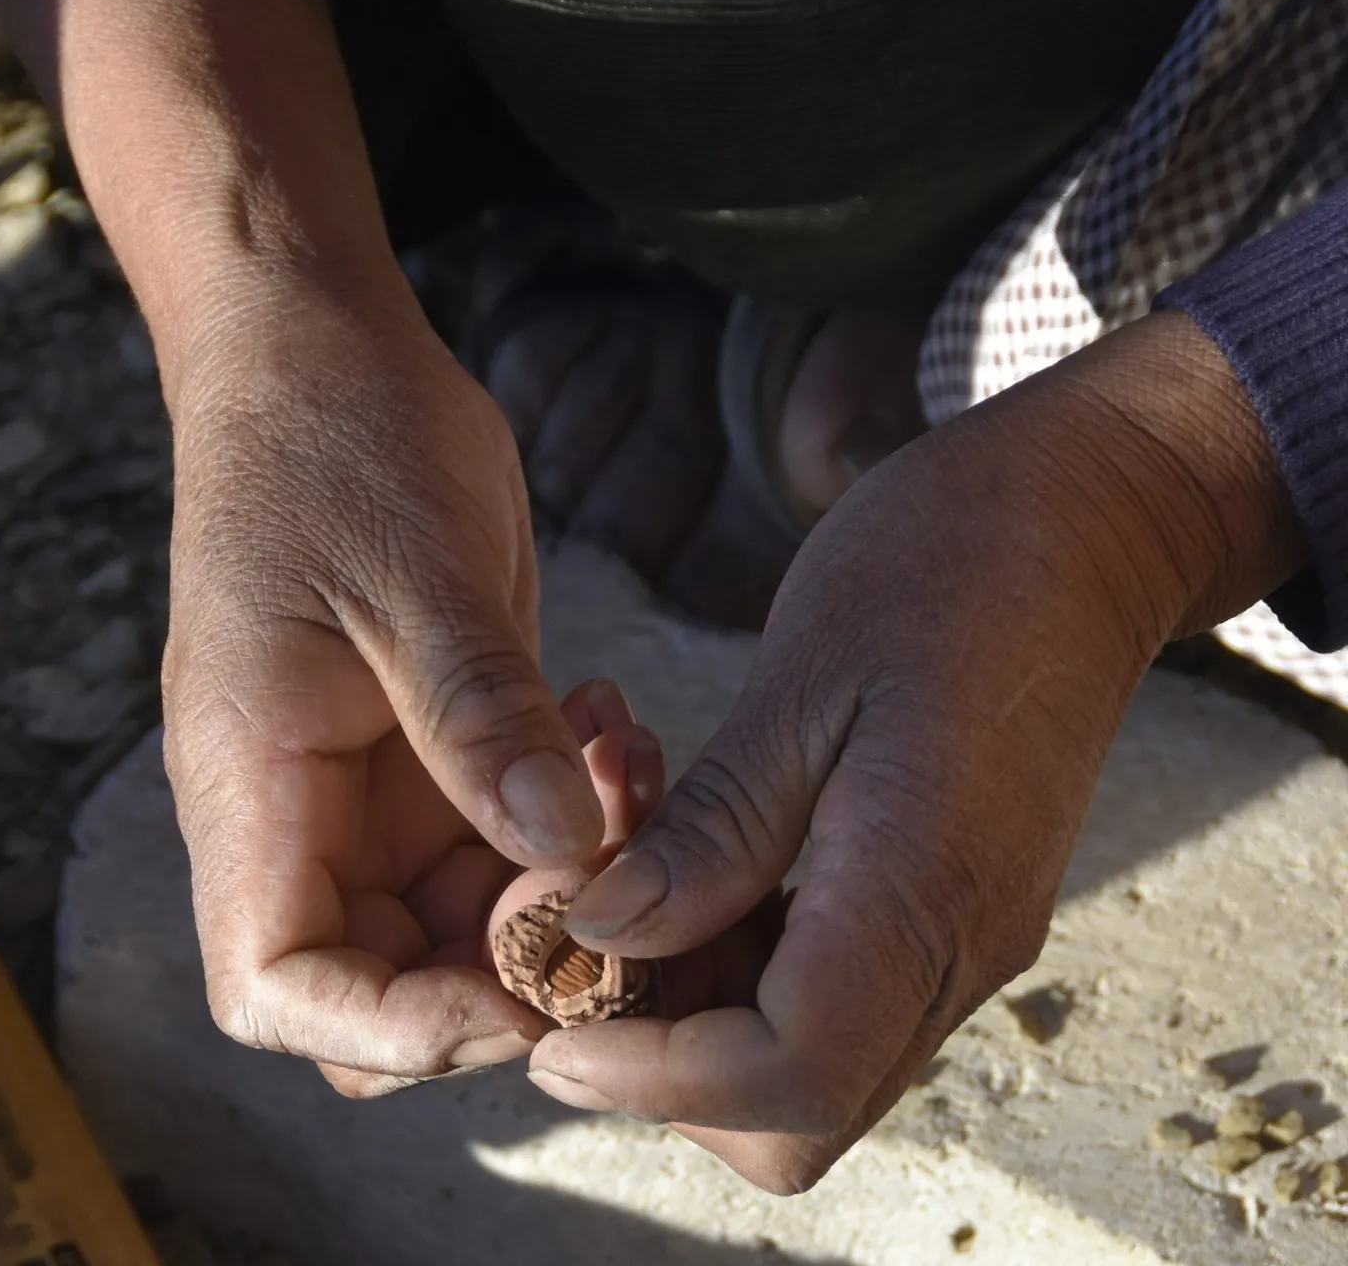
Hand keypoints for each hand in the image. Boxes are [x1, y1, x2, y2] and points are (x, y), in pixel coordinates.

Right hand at [162, 273, 614, 1085]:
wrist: (325, 357)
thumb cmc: (335, 441)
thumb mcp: (418, 575)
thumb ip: (482, 719)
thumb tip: (566, 853)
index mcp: (251, 778)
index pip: (277, 986)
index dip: (395, 1027)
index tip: (524, 985)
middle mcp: (302, 805)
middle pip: (386, 977)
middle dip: (513, 958)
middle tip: (617, 870)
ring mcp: (369, 781)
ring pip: (466, 913)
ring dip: (563, 874)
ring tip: (625, 760)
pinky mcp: (432, 745)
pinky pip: (506, 833)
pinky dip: (570, 812)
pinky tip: (610, 727)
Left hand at [525, 310, 1303, 1191]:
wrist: (1081, 526)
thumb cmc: (948, 568)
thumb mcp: (804, 681)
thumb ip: (713, 832)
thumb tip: (603, 936)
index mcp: (928, 889)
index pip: (785, 1075)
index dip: (652, 1075)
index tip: (553, 1023)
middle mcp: (958, 945)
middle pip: (795, 1109)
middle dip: (663, 1052)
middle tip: (583, 930)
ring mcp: (962, 931)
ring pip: (803, 1055)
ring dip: (692, 993)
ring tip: (627, 858)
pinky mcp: (947, 902)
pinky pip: (827, 981)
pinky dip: (737, 947)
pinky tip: (691, 842)